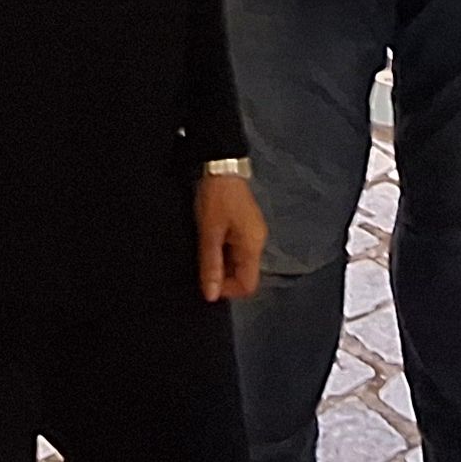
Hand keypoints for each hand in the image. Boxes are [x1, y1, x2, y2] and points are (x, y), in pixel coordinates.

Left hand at [196, 173, 265, 301]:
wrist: (220, 164)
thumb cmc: (215, 198)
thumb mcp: (209, 233)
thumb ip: (211, 265)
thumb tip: (211, 297)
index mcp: (253, 246)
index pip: (248, 286)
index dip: (227, 290)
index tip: (207, 280)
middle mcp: (258, 242)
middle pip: (244, 274)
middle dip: (222, 275)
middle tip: (202, 262)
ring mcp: (253, 233)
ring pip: (239, 262)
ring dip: (221, 262)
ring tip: (204, 248)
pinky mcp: (246, 225)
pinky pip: (237, 249)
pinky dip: (223, 251)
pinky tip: (210, 239)